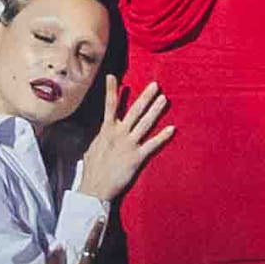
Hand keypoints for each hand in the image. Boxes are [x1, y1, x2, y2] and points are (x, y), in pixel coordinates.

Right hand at [75, 81, 176, 200]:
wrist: (94, 188)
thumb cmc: (92, 170)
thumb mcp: (92, 148)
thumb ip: (100, 138)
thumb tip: (102, 133)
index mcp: (106, 130)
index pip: (109, 106)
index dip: (111, 90)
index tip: (112, 75)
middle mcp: (118, 134)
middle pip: (134, 111)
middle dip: (145, 97)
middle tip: (155, 85)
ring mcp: (128, 145)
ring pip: (145, 123)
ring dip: (155, 111)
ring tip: (164, 99)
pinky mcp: (136, 157)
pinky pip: (152, 144)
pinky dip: (162, 137)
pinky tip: (172, 128)